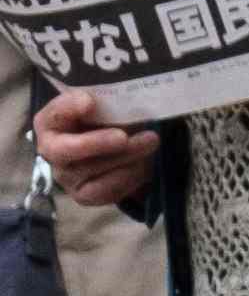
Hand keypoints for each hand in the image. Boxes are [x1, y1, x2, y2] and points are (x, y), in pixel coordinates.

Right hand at [27, 89, 146, 211]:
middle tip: (123, 136)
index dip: (69, 107)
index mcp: (51, 122)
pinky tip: (145, 163)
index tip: (90, 101)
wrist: (120, 148)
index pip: (52, 113)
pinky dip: (129, 176)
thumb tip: (114, 102)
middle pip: (64, 150)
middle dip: (96, 142)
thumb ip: (106, 102)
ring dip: (125, 156)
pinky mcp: (83, 195)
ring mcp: (65, 175)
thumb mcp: (106, 105)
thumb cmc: (108, 120)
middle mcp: (51, 151)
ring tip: (150, 141)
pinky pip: (104, 191)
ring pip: (90, 170)